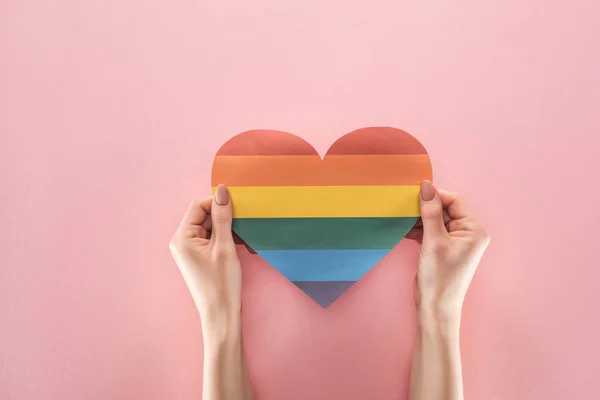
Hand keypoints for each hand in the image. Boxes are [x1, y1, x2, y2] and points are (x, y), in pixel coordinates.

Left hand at [169, 185, 241, 321]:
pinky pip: (212, 238)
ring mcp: (189, 250)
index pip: (198, 206)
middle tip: (243, 223)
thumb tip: (222, 190)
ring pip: (210, 227)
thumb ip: (222, 217)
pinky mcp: (198, 257)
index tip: (238, 205)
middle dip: (224, 217)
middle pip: (203, 215)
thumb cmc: (222, 284)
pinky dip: (226, 238)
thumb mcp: (225, 246)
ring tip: (243, 238)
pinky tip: (240, 245)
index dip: (217, 202)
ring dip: (227, 228)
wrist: (221, 315)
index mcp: (182, 237)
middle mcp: (181, 241)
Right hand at [407, 181, 489, 315]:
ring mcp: (454, 242)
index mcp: (473, 230)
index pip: (454, 201)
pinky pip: (430, 231)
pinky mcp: (442, 249)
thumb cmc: (439, 277)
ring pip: (435, 220)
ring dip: (419, 219)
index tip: (414, 194)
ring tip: (402, 218)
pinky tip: (404, 229)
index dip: (435, 196)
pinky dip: (418, 229)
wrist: (435, 308)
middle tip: (405, 206)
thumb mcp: (434, 241)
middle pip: (444, 209)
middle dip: (425, 208)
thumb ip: (430, 212)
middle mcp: (467, 234)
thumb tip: (426, 186)